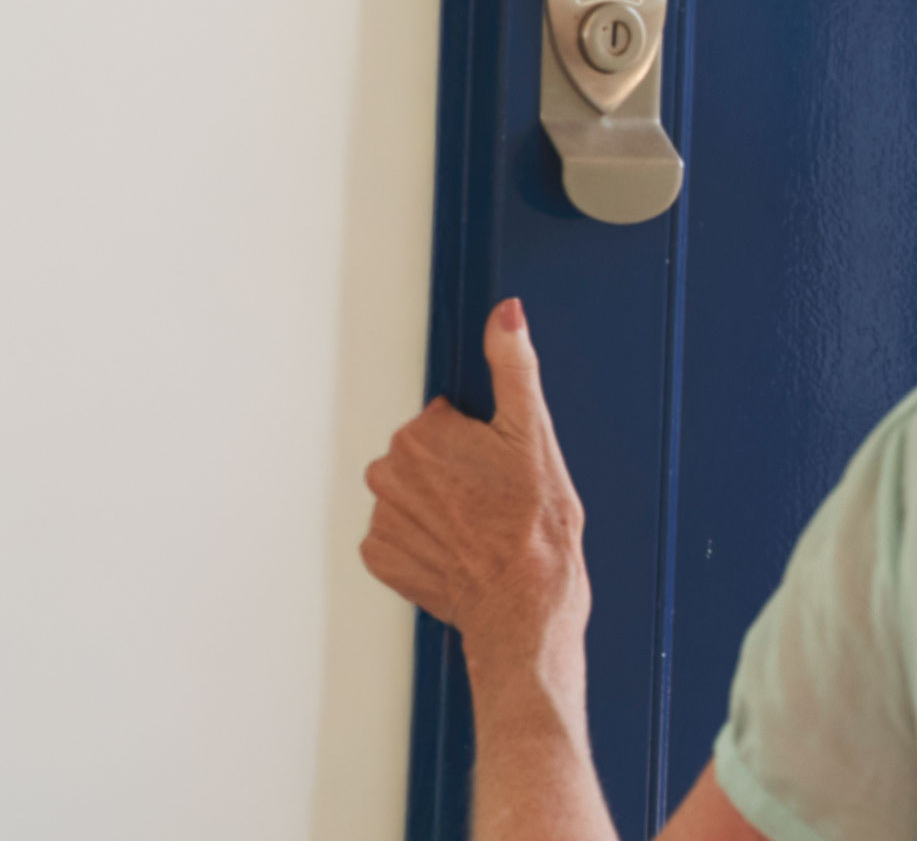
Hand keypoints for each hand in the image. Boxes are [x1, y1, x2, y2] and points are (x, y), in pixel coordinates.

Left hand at [360, 300, 589, 670]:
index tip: (499, 466)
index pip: (445, 420)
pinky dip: (424, 542)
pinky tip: (459, 550)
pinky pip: (398, 536)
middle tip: (495, 497)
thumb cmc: (535, 524)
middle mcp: (389, 473)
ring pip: (410, 497)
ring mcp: (382, 518)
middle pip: (422, 457)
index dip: (478, 442)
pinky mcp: (381, 557)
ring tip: (480, 528)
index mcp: (423, 434)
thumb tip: (506, 315)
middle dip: (454, 472)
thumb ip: (514, 365)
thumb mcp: (534, 433)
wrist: (524, 602)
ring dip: (439, 507)